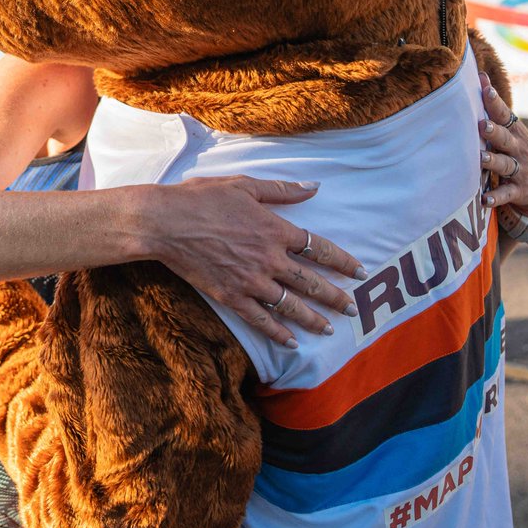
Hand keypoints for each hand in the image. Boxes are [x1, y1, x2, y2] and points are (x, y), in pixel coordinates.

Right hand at [147, 177, 368, 347]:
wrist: (166, 222)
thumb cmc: (203, 198)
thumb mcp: (245, 185)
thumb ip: (282, 190)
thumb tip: (314, 187)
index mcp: (274, 229)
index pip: (319, 248)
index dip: (342, 261)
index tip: (360, 271)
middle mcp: (268, 258)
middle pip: (310, 281)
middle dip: (335, 296)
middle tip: (353, 308)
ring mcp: (250, 281)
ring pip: (290, 305)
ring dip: (313, 319)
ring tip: (329, 328)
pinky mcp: (231, 296)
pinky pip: (260, 320)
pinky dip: (278, 332)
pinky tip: (291, 342)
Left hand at [477, 74, 527, 218]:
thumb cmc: (520, 151)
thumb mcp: (513, 131)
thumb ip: (496, 108)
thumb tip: (481, 77)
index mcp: (515, 133)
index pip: (505, 114)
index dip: (495, 102)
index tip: (485, 88)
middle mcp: (518, 150)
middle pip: (505, 138)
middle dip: (494, 131)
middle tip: (482, 125)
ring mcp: (520, 170)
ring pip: (505, 165)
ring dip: (493, 161)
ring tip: (480, 159)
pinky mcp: (519, 190)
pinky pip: (507, 194)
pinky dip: (496, 197)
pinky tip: (485, 200)